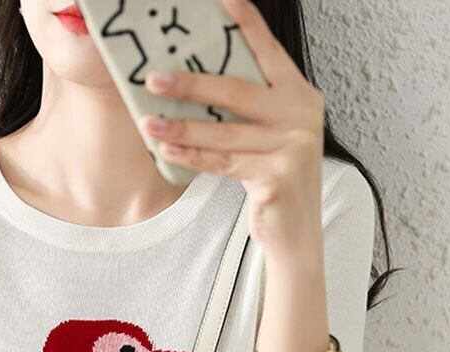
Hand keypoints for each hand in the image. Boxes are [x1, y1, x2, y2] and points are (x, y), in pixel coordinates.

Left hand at [141, 0, 324, 262]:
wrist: (296, 230)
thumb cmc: (274, 178)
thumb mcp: (268, 135)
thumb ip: (248, 108)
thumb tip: (193, 84)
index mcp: (299, 94)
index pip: (267, 51)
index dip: (245, 24)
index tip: (221, 0)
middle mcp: (301, 114)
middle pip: (236, 91)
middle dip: (191, 85)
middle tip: (153, 79)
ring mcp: (293, 146)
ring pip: (224, 132)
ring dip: (181, 128)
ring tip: (148, 123)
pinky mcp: (279, 177)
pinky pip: (224, 163)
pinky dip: (192, 158)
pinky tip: (166, 152)